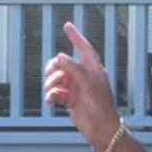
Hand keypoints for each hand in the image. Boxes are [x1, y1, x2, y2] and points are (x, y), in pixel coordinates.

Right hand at [43, 22, 120, 151]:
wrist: (99, 126)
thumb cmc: (100, 104)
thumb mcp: (87, 82)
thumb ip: (73, 67)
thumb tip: (60, 57)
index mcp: (93, 69)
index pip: (84, 48)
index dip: (76, 36)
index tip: (68, 25)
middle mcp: (84, 76)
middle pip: (63, 63)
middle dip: (54, 68)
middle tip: (51, 75)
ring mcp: (76, 87)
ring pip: (57, 78)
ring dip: (51, 83)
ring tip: (52, 91)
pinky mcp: (69, 99)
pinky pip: (55, 92)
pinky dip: (51, 95)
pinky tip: (52, 100)